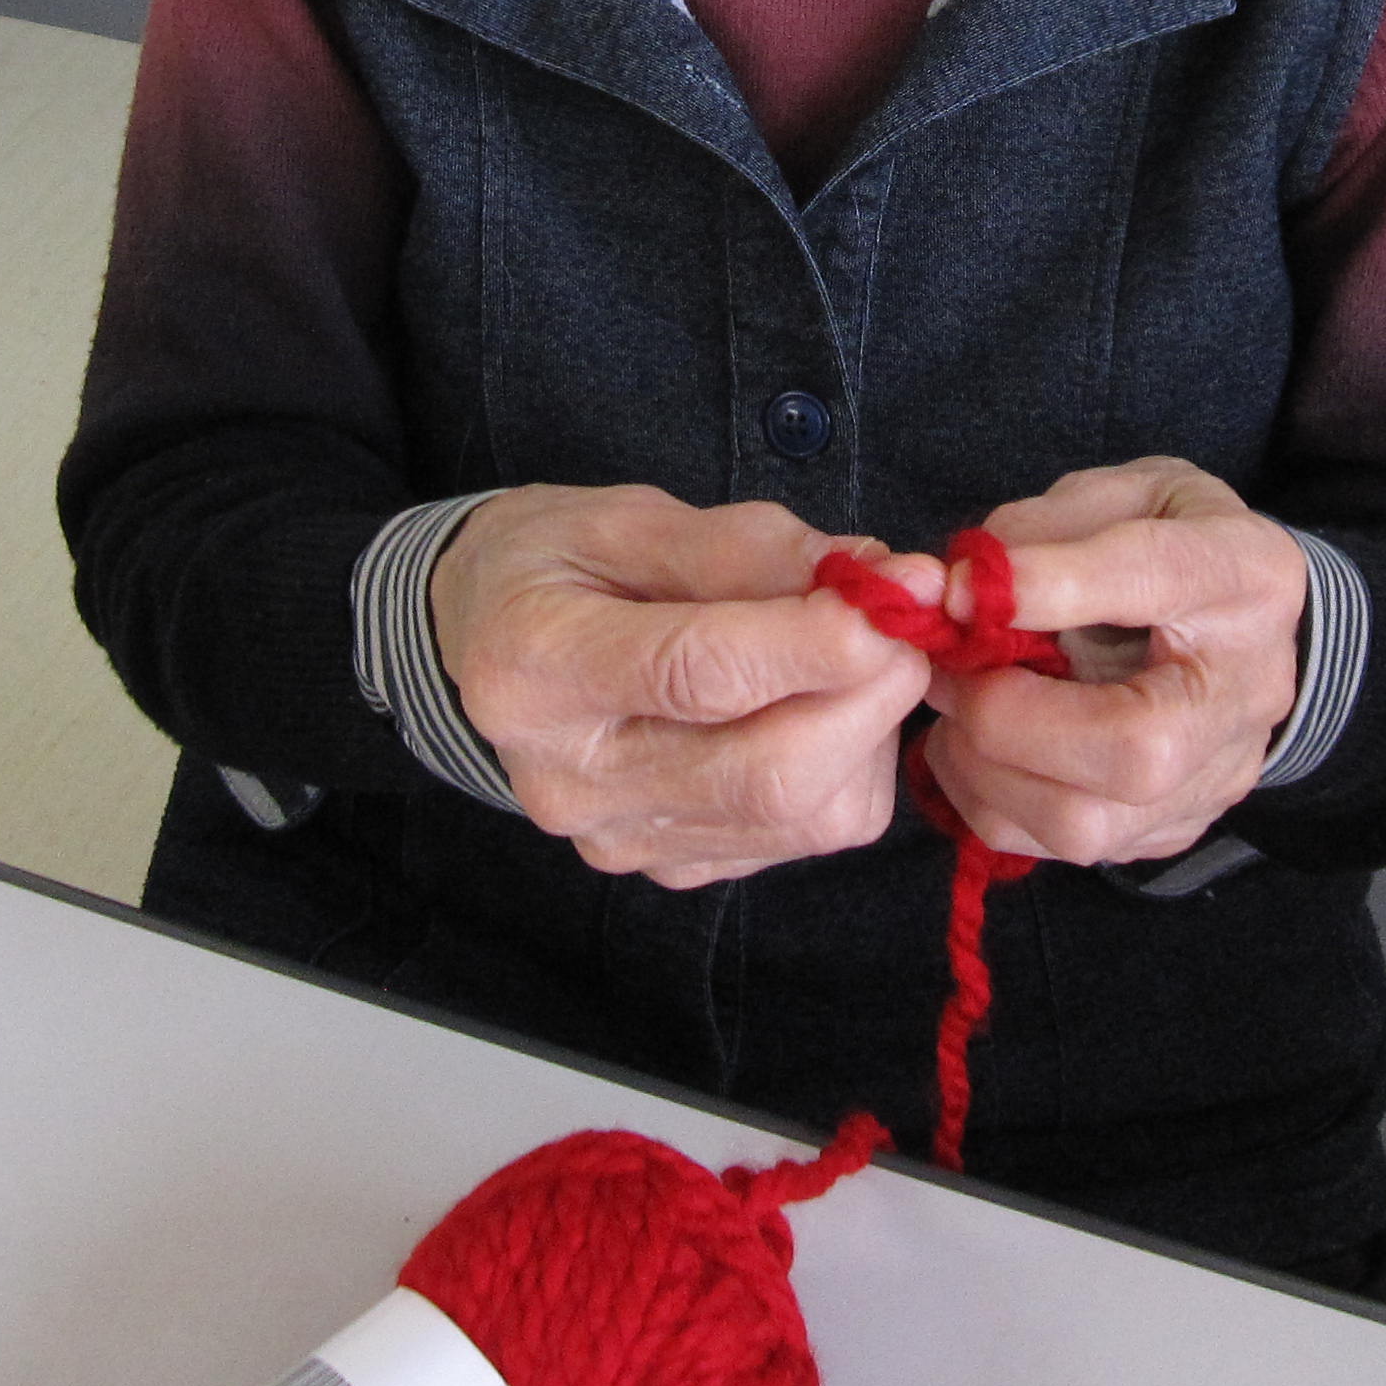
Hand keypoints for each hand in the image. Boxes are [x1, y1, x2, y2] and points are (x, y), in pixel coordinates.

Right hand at [430, 485, 932, 888]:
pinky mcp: (668, 867)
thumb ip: (752, 549)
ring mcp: (619, 840)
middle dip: (869, 694)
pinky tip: (812, 712)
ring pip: (800, 814)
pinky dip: (842, 770)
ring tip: (845, 661)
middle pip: (765, 771)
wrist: (479, 649)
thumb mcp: (628, 518)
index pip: (698, 672)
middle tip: (906, 625)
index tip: (901, 593)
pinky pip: (800, 837)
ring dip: (865, 732)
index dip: (818, 640)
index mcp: (537, 666)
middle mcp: (570, 778)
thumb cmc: (554, 566)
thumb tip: (883, 577)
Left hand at [919, 458, 1305, 865]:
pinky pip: (1056, 849)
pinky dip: (988, 800)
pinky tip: (978, 748)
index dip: (1054, 585)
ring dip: (985, 767)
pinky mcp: (1169, 831)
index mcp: (1245, 576)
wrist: (1245, 626)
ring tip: (959, 706)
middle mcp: (1244, 693)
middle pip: (1135, 749)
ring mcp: (1214, 779)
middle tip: (949, 670)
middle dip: (1008, 715)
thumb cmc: (1172, 545)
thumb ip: (1047, 528)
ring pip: (1087, 824)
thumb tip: (962, 589)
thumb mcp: (1125, 495)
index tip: (965, 589)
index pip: (1158, 579)